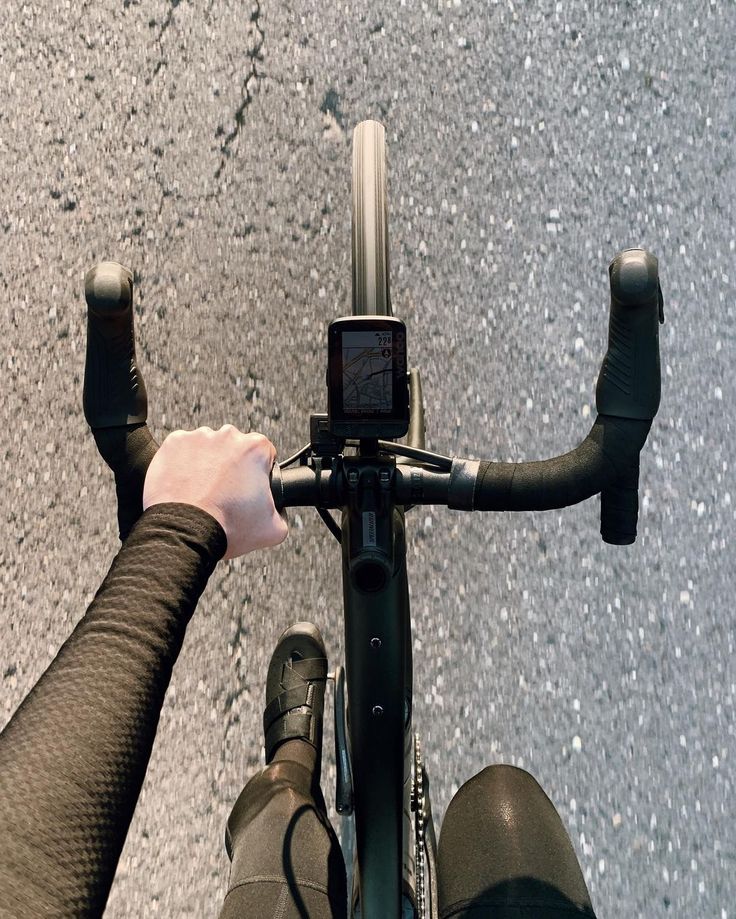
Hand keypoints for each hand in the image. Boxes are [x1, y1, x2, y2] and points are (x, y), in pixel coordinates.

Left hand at [142, 425, 287, 559]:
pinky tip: (186, 485)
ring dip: (207, 464)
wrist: (184, 533)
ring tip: (202, 491)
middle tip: (225, 492)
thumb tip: (279, 510)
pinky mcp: (173, 443)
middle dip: (231, 465)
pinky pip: (182, 450)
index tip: (249, 486)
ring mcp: (198, 437)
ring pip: (208, 447)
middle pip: (234, 447)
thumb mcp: (273, 529)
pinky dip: (183, 463)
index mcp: (255, 448)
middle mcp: (227, 436)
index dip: (259, 471)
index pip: (264, 452)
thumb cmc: (226, 528)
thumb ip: (282, 513)